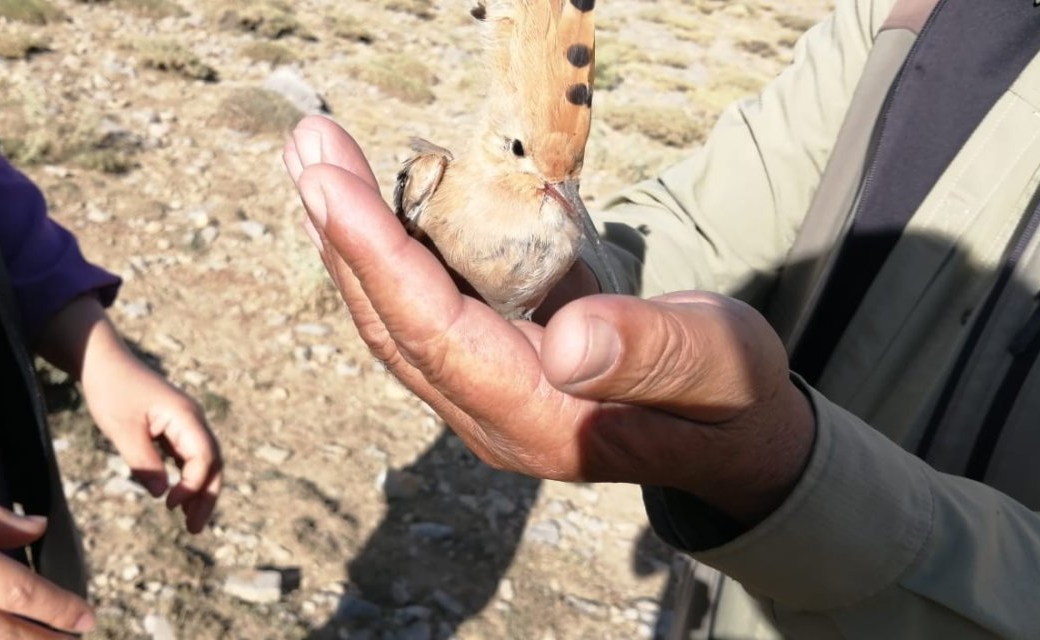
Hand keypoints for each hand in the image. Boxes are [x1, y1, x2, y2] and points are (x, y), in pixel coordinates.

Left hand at [38, 297, 222, 532]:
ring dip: (200, 490)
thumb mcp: (122, 428)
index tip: (169, 505)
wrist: (103, 361)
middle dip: (207, 496)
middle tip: (194, 529)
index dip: (193, 486)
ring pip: (204, 461)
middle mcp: (193, 420)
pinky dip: (188, 479)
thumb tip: (161, 495)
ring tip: (189, 521)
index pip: (204, 457)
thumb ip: (143, 462)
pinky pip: (189, 456)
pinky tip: (177, 497)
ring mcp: (186, 423)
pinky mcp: (174, 427)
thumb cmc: (111, 390)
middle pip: (213, 463)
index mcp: (185, 416)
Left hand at [284, 116, 813, 524]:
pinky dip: (384, 256)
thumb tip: (567, 342)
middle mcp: (492, 419)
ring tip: (317, 158)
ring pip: (395, 321)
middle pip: (394, 324)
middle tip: (309, 145)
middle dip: (341, 233)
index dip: (377, 256)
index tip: (327, 183)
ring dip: (348, 240)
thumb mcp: (718, 367)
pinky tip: (363, 207)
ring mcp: (483, 401)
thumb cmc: (729, 396)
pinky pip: (418, 315)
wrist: (730, 439)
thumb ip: (650, 353)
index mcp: (542, 419)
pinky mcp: (487, 376)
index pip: (435, 332)